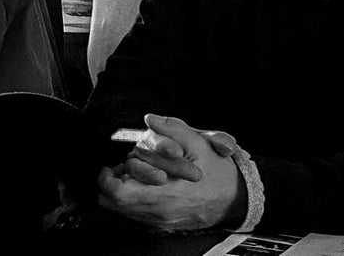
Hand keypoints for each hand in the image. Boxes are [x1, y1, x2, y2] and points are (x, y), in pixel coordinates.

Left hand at [99, 115, 244, 230]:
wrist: (237, 198)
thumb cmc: (217, 171)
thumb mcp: (198, 143)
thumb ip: (171, 130)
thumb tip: (150, 118)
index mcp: (165, 194)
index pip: (117, 193)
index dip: (106, 179)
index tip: (109, 166)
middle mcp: (159, 213)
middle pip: (113, 204)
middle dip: (109, 185)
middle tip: (116, 171)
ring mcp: (160, 222)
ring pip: (122, 212)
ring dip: (120, 193)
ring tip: (130, 177)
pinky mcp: (163, 226)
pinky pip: (135, 217)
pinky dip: (132, 202)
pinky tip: (143, 188)